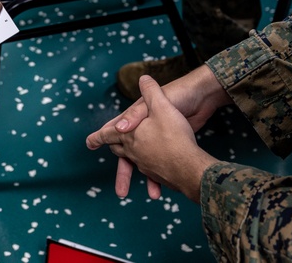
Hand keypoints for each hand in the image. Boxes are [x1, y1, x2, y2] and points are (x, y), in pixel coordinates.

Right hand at [88, 76, 217, 201]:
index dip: (101, 137)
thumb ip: (136, 115)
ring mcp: (156, 138)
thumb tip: (119, 129)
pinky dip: (157, 178)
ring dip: (139, 178)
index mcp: (136, 118)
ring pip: (142, 161)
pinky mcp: (170, 145)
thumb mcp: (156, 103)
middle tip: (120, 190)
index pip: (114, 130)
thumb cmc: (179, 96)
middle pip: (126, 151)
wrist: (202, 98)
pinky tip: (158, 190)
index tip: (89, 144)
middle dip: (123, 170)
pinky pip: (158, 165)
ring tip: (135, 195)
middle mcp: (143, 129)